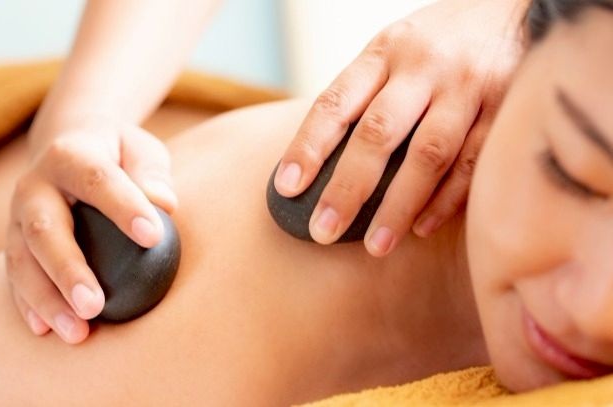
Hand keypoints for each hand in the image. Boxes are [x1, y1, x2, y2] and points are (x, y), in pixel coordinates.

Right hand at [6, 117, 176, 343]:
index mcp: (70, 156)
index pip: (97, 180)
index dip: (124, 207)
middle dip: (68, 270)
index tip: (153, 237)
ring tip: (76, 332)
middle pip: (44, 230)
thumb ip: (152, 171)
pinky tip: (45, 330)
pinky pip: (14, 275)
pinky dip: (28, 304)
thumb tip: (165, 204)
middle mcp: (35, 186)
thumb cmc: (116, 151)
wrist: (66, 141)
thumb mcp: (140, 148)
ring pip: (22, 260)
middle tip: (95, 305)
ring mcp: (17, 215)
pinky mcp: (14, 240)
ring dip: (47, 299)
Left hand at [274, 0, 525, 255]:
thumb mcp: (394, 49)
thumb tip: (322, 159)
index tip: (287, 188)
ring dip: (398, 205)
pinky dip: (446, 199)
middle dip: (348, 188)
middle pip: (378, 133)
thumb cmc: (437, 42)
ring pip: (428, 154)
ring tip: (375, 246)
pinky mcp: (507, 106)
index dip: (308, 147)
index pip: (336, 103)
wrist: (511, 6)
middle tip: (323, 230)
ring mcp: (467, 87)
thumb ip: (366, 94)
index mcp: (384, 52)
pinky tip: (420, 227)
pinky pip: (473, 161)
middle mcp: (423, 67)